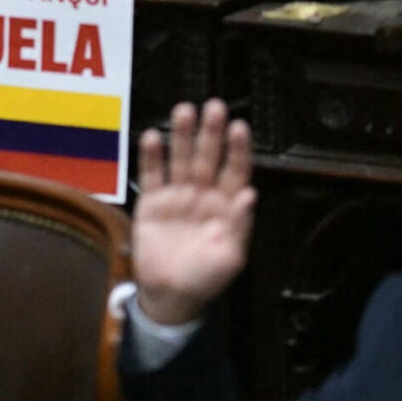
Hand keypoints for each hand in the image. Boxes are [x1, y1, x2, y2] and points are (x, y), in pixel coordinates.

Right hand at [132, 99, 255, 325]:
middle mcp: (204, 195)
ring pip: (181, 159)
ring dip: (183, 135)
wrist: (170, 294)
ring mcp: (177, 196)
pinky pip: (152, 174)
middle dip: (211, 132)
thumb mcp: (231, 257)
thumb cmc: (206, 277)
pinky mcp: (152, 202)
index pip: (236, 170)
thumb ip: (240, 225)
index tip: (239, 126)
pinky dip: (152, 155)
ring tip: (183, 111)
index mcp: (227, 207)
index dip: (238, 149)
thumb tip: (250, 195)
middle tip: (213, 106)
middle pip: (209, 157)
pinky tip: (154, 136)